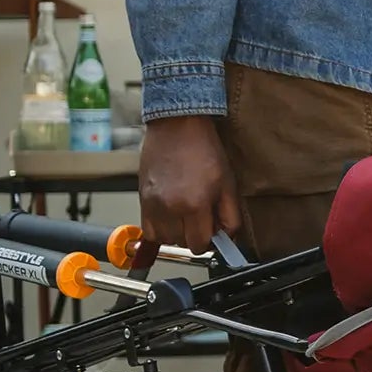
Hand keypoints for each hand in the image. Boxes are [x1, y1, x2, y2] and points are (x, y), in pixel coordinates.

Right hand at [139, 115, 243, 253]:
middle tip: (200, 218)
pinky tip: (170, 216)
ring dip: (176, 234)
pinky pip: (148, 230)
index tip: (212, 232)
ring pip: (165, 240)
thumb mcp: (227, 182)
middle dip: (194, 236)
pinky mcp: (142, 199)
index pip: (200, 244)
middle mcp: (171, 208)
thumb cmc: (203, 149)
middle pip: (182, 244)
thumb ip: (230, 215)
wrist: (177, 126)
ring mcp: (153, 205)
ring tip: (185, 216)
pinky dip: (159, 229)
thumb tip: (228, 237)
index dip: (209, 241)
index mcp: (195, 204)